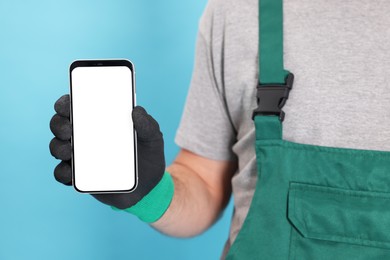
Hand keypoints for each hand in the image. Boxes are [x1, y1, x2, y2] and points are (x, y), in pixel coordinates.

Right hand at [49, 94, 165, 208]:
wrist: (148, 188)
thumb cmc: (148, 156)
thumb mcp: (153, 138)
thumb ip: (148, 125)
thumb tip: (136, 111)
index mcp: (100, 121)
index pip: (76, 106)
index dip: (66, 103)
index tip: (66, 104)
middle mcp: (85, 136)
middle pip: (60, 125)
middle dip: (58, 124)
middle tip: (69, 129)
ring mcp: (80, 156)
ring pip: (57, 147)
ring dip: (58, 147)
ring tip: (70, 150)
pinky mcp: (79, 177)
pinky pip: (62, 174)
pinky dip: (63, 172)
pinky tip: (71, 171)